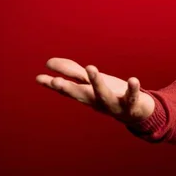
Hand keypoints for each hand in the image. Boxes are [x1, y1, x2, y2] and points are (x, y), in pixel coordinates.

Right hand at [36, 57, 154, 123]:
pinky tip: (133, 79)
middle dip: (68, 88)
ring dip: (97, 82)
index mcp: (87, 94)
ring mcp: (113, 103)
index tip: (39, 78)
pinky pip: (132, 96)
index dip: (53, 84)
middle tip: (55, 81)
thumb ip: (71, 71)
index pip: (67, 89)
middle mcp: (97, 100)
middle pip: (81, 94)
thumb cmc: (110, 94)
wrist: (137, 113)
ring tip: (91, 67)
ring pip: (104, 94)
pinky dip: (132, 89)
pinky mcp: (131, 103)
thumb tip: (48, 62)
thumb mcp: (90, 82)